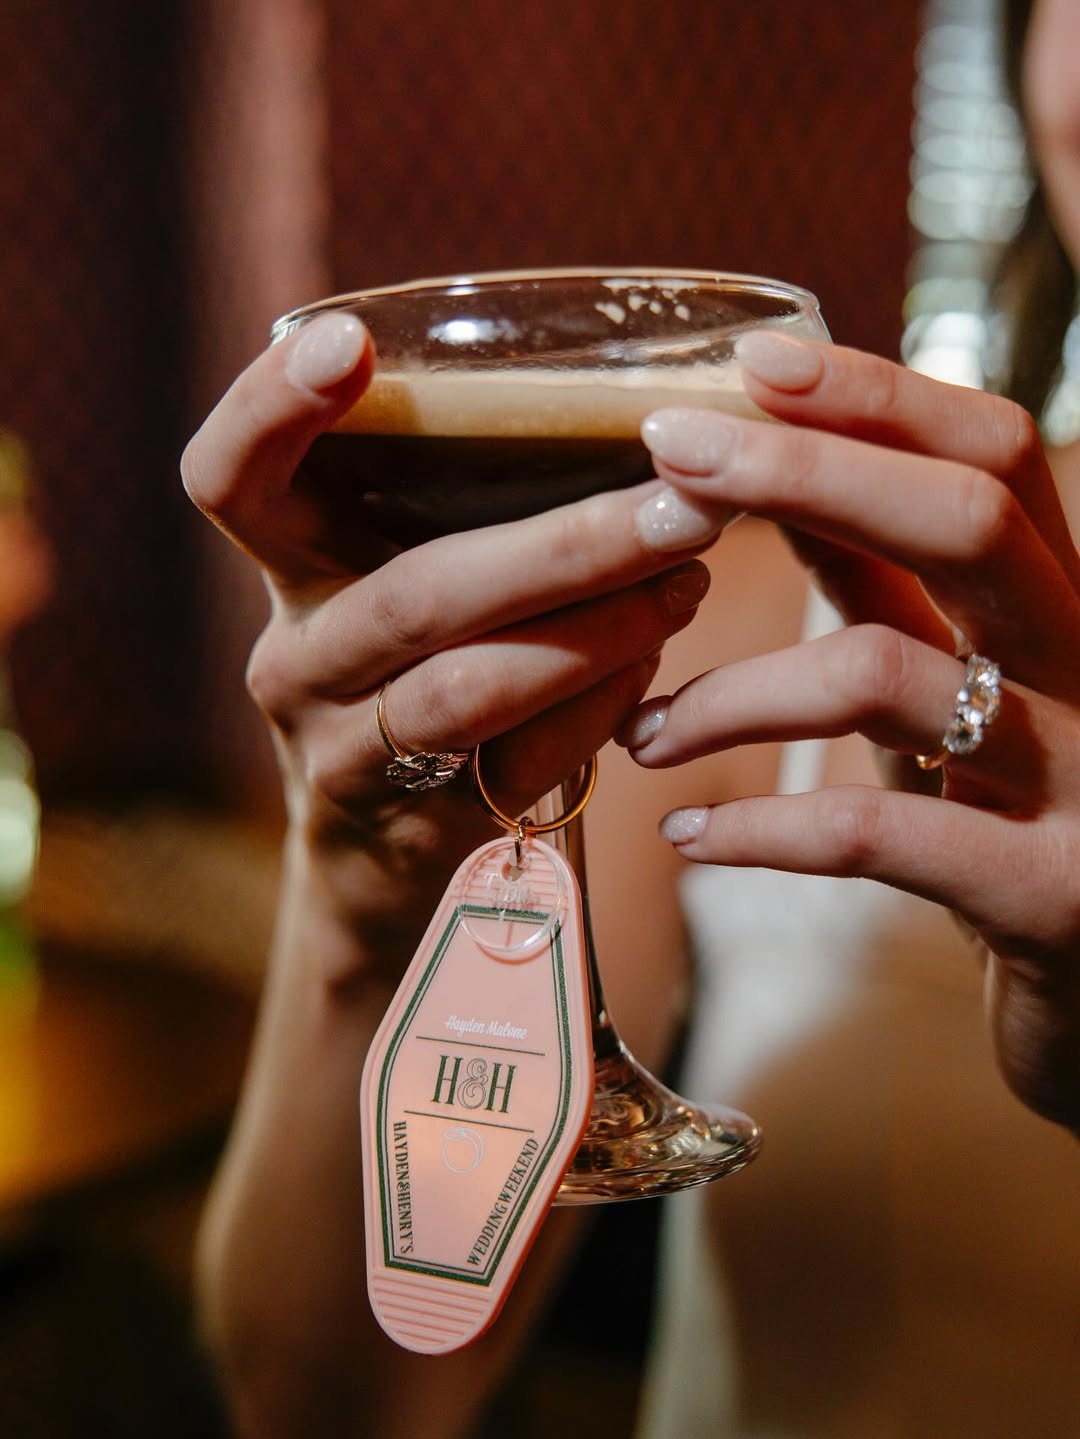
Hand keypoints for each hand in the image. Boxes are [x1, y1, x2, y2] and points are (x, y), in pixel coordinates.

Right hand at [181, 312, 720, 967]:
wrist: (381, 857)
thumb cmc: (419, 671)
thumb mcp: (402, 581)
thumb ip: (457, 510)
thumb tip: (636, 417)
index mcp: (291, 571)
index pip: (231, 482)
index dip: (270, 410)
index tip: (349, 339)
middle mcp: (299, 658)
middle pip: (416, 594)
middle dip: (563, 548)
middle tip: (683, 505)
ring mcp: (344, 753)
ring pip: (470, 688)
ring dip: (599, 631)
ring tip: (690, 579)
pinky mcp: (413, 830)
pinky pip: (519, 764)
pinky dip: (601, 705)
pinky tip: (656, 656)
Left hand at [620, 333, 1079, 1128]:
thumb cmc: (1011, 815)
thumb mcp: (956, 677)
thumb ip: (887, 580)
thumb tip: (782, 462)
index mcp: (1066, 604)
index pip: (992, 454)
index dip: (878, 394)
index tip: (755, 361)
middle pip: (963, 522)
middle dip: (804, 471)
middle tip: (668, 458)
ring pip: (889, 676)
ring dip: (732, 690)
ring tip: (640, 730)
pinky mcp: (1048, 895)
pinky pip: (876, 835)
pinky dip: (760, 832)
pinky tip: (686, 838)